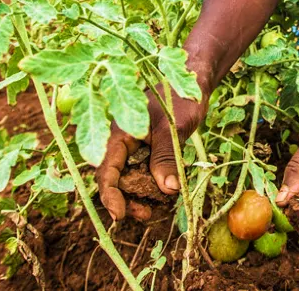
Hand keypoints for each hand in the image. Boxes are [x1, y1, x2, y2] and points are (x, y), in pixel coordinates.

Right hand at [97, 85, 209, 222]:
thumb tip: (167, 189)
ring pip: (129, 177)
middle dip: (127, 199)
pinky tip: (165, 191)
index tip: (120, 215)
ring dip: (140, 195)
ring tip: (157, 209)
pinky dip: (151, 183)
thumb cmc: (179, 98)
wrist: (192, 81)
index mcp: (118, 133)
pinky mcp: (147, 148)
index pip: (106, 170)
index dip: (110, 195)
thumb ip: (166, 158)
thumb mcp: (173, 129)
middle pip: (115, 178)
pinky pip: (143, 171)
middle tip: (146, 215)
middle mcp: (121, 142)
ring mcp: (134, 146)